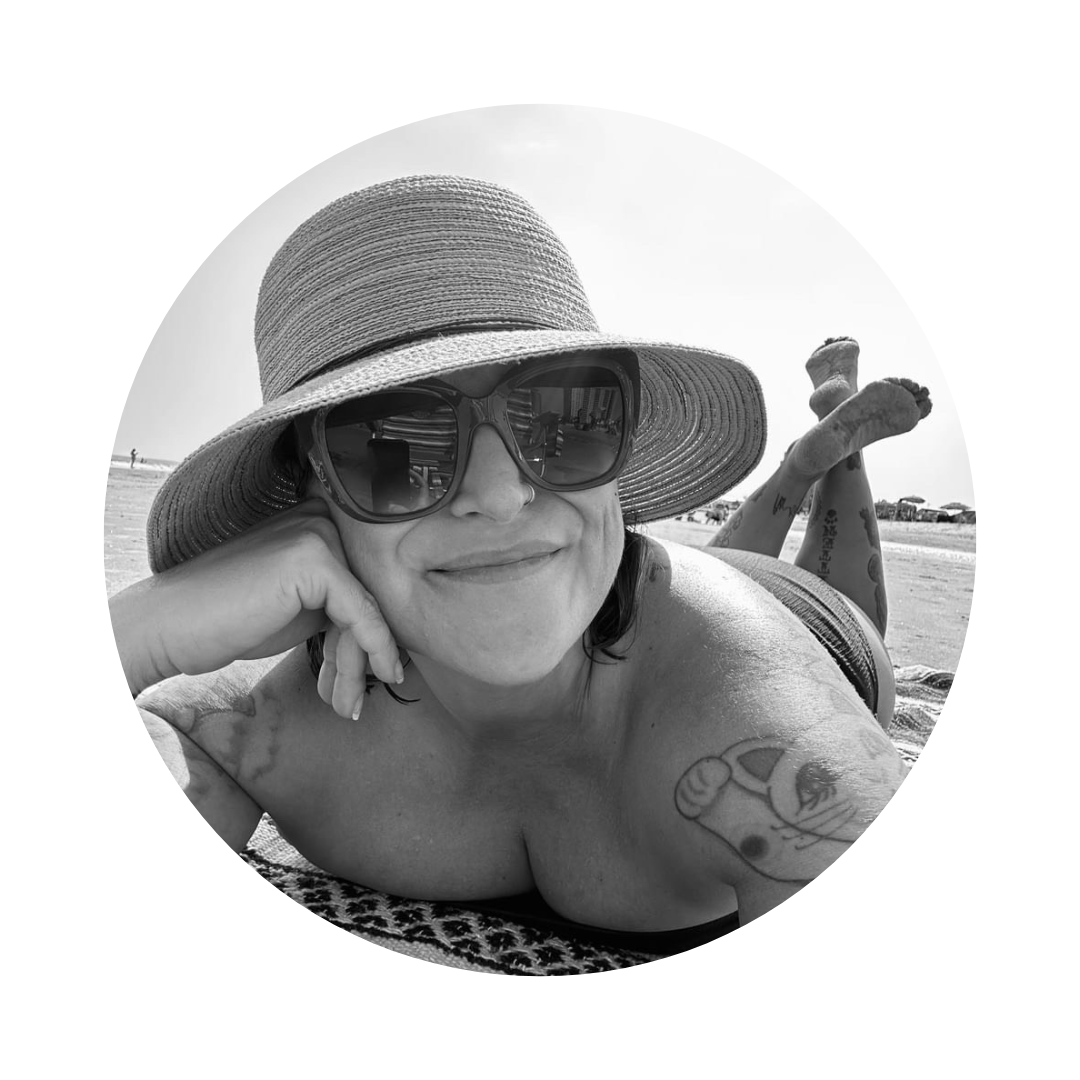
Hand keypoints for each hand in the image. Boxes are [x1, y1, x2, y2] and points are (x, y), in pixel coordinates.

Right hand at [111, 499, 401, 717]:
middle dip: (361, 653)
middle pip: (370, 594)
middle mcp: (321, 517)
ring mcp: (317, 534)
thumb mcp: (299, 606)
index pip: (365, 579)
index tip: (373, 674)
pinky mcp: (314, 560)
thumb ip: (340, 602)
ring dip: (360, 664)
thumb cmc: (228, 620)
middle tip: (353, 700)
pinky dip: (374, 651)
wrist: (170, 627)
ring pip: (368, 608)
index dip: (368, 632)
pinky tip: (380, 678)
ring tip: (348, 705)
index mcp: (318, 519)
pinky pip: (362, 614)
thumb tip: (388, 627)